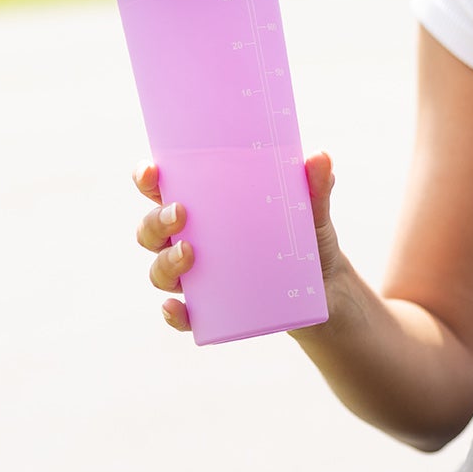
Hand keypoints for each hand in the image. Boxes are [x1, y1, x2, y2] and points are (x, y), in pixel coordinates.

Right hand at [131, 150, 350, 335]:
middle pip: (151, 229)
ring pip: (159, 269)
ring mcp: (197, 276)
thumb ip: (315, 185)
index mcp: (205, 206)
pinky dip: (173, 313)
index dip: (147, 178)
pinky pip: (182, 314)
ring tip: (188, 254)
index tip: (152, 171)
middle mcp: (191, 238)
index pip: (162, 188)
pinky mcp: (210, 309)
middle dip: (155, 221)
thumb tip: (320, 157)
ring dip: (164, 262)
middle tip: (181, 214)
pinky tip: (175, 307)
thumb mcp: (312, 210)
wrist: (325, 288)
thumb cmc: (306, 237)